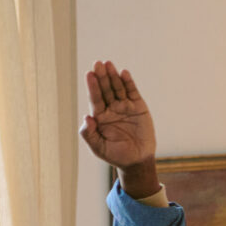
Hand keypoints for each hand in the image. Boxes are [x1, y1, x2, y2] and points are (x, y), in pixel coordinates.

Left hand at [80, 60, 157, 194]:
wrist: (137, 161)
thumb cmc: (116, 155)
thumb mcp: (99, 148)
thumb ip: (89, 134)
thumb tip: (86, 117)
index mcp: (100, 116)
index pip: (95, 98)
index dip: (93, 86)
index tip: (89, 74)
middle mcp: (112, 109)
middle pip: (105, 89)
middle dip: (102, 77)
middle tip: (98, 64)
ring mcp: (125, 107)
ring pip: (118, 88)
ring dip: (113, 76)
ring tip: (109, 64)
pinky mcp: (139, 107)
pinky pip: (133, 93)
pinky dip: (129, 83)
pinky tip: (124, 73)